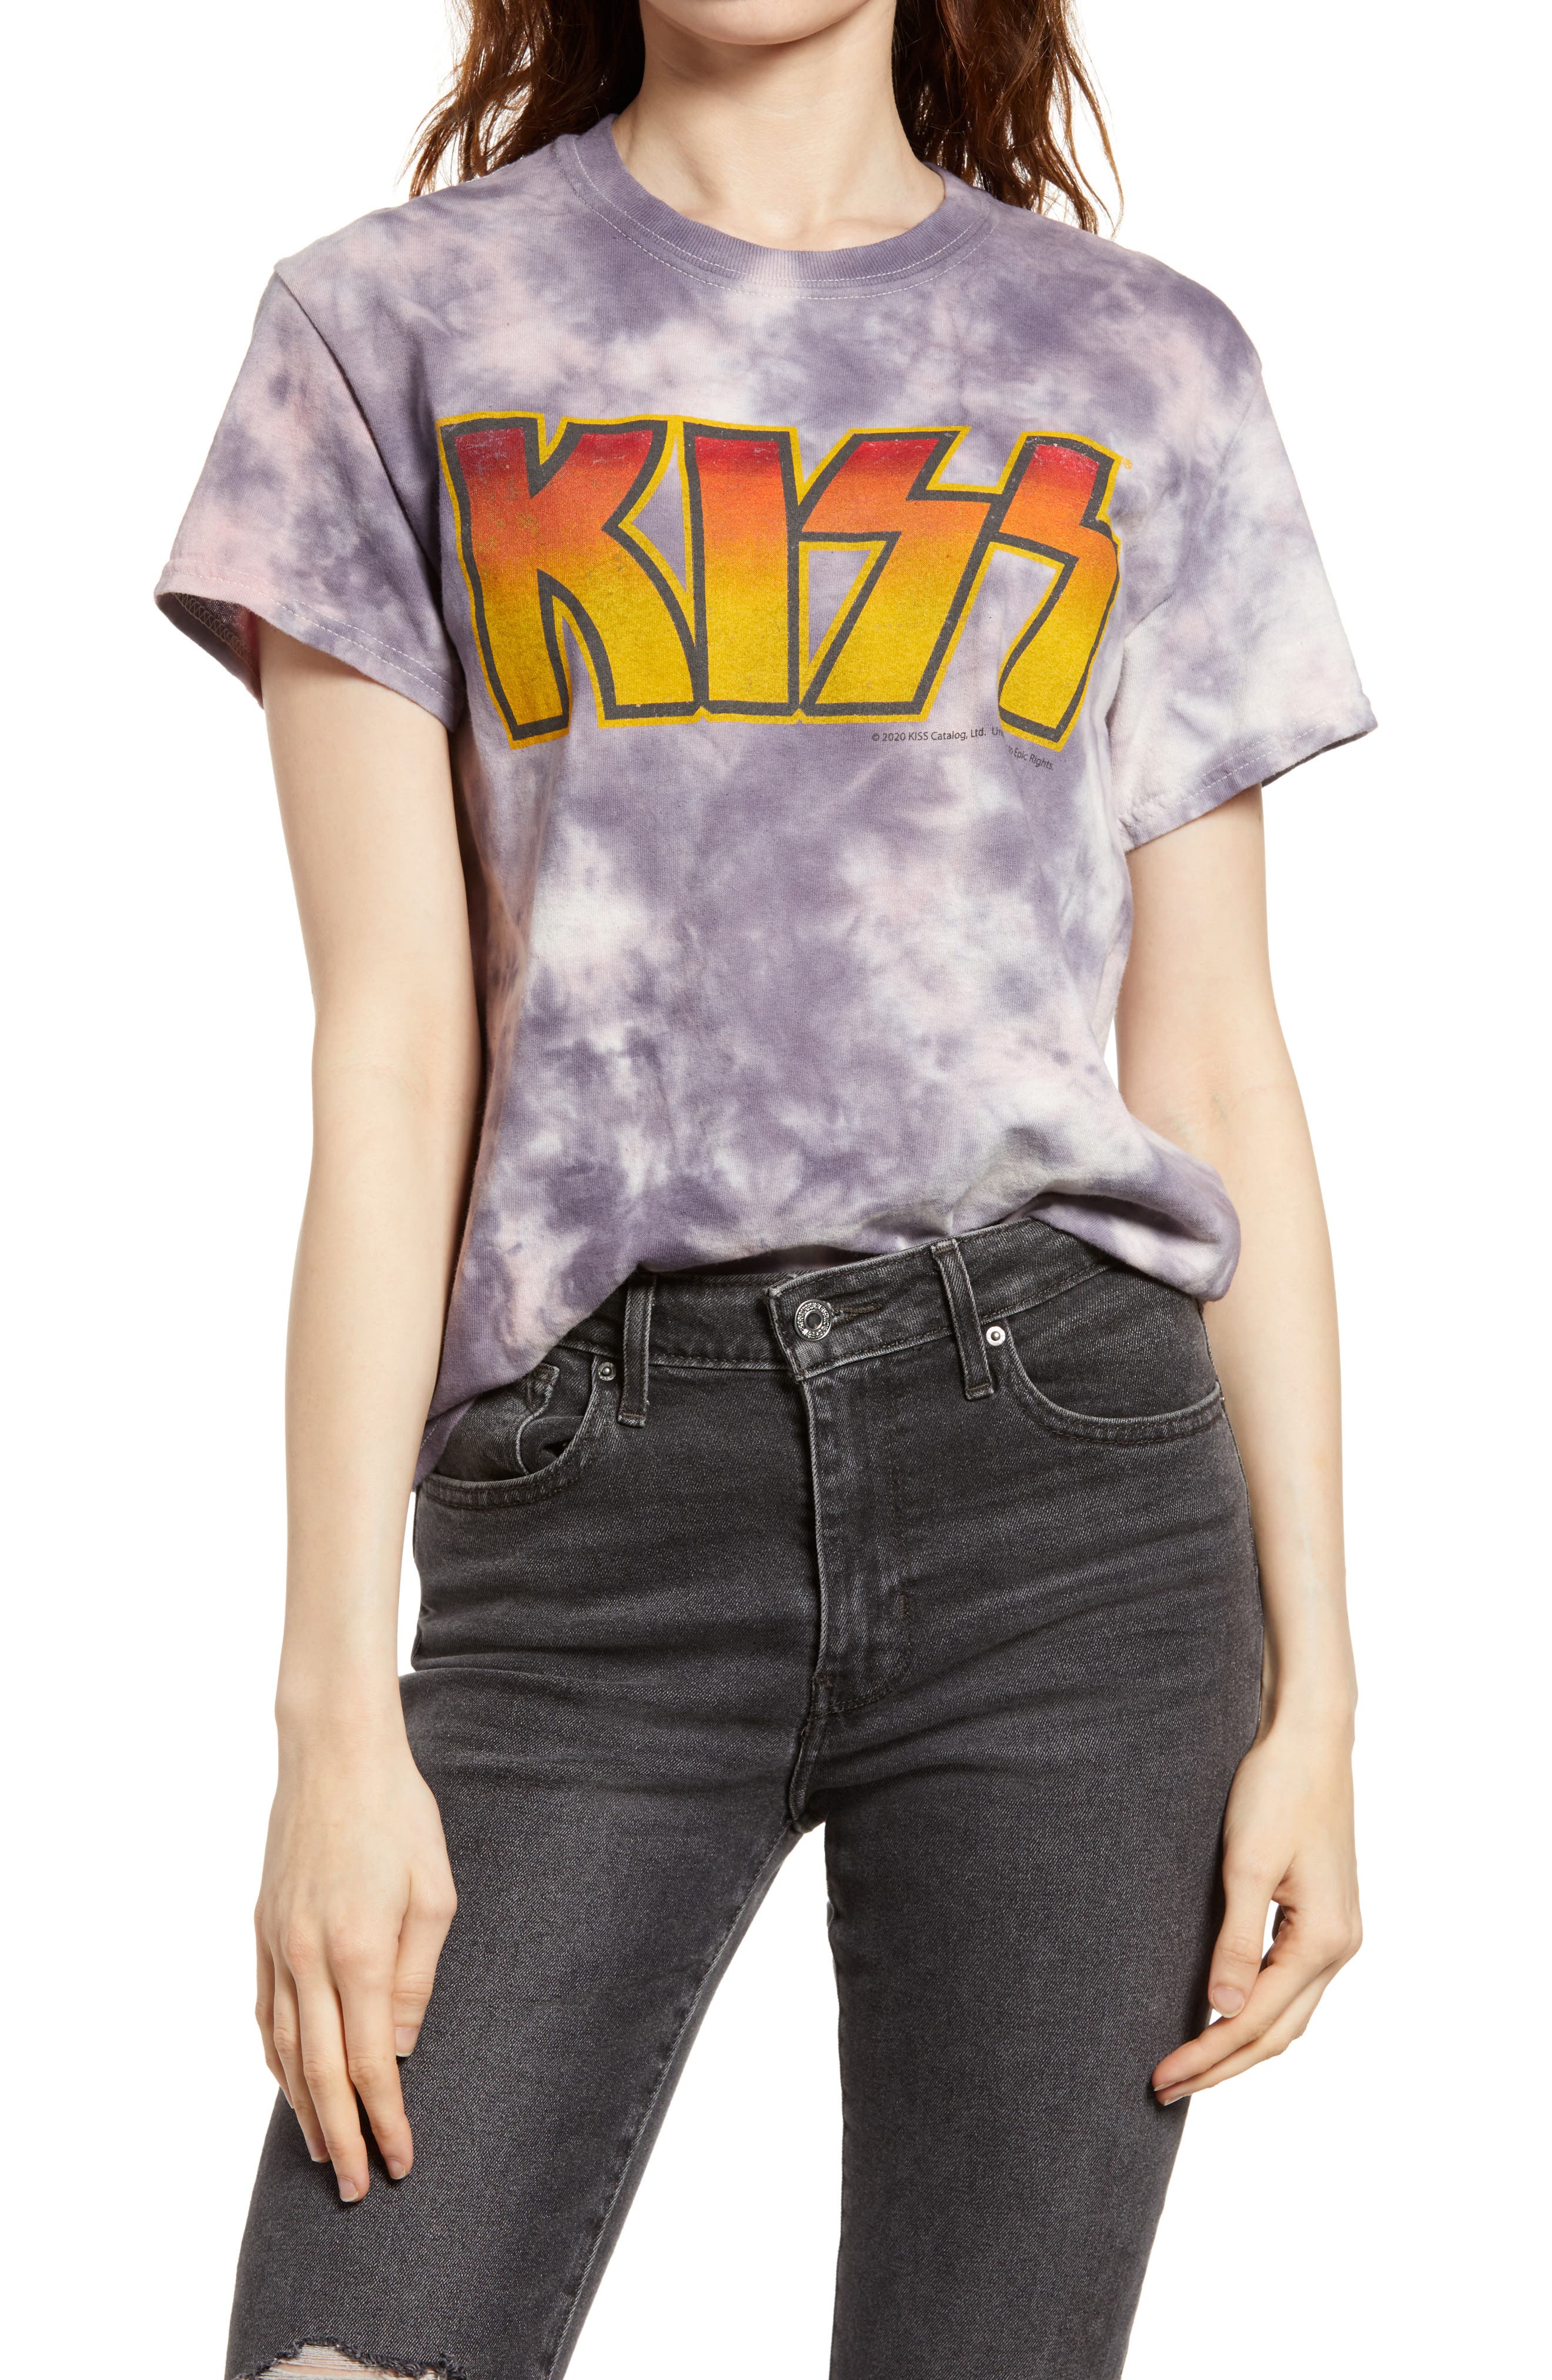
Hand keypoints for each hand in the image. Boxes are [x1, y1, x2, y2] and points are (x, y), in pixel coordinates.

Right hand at [255, 1728, 456, 2199]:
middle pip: (321, 2074)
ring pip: (285, 2049)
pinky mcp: (263, 1928)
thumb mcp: (434, 1894)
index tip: (401, 2163)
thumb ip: (415, 1978)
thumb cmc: (398, 1816)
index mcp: (358, 1953)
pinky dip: (276, 2056)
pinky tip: (288, 2078)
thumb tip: (400, 2049)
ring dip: (304, 2107)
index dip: (386, 2122)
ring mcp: (277, 1945)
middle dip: (342, 2137)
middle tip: (358, 2189)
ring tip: (324, 2151)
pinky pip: (265, 2011)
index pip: (369, 2066)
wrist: (334, 1754)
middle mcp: (308, 1959)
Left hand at [1152, 1717, 1360, 2105]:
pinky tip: (1222, 2017)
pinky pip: (1289, 1987)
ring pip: (1287, 2016)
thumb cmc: (1275, 1790)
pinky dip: (1256, 2014)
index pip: (1256, 2021)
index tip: (1160, 2076)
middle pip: (1277, 2033)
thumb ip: (1235, 1941)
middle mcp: (1340, 1948)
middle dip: (1220, 2065)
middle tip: (1163, 2090)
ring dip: (1239, 2046)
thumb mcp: (1248, 1864)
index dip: (1207, 2055)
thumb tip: (1220, 2011)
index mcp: (1324, 1941)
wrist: (1309, 1740)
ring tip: (1188, 2067)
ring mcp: (1336, 1936)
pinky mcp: (1323, 1920)